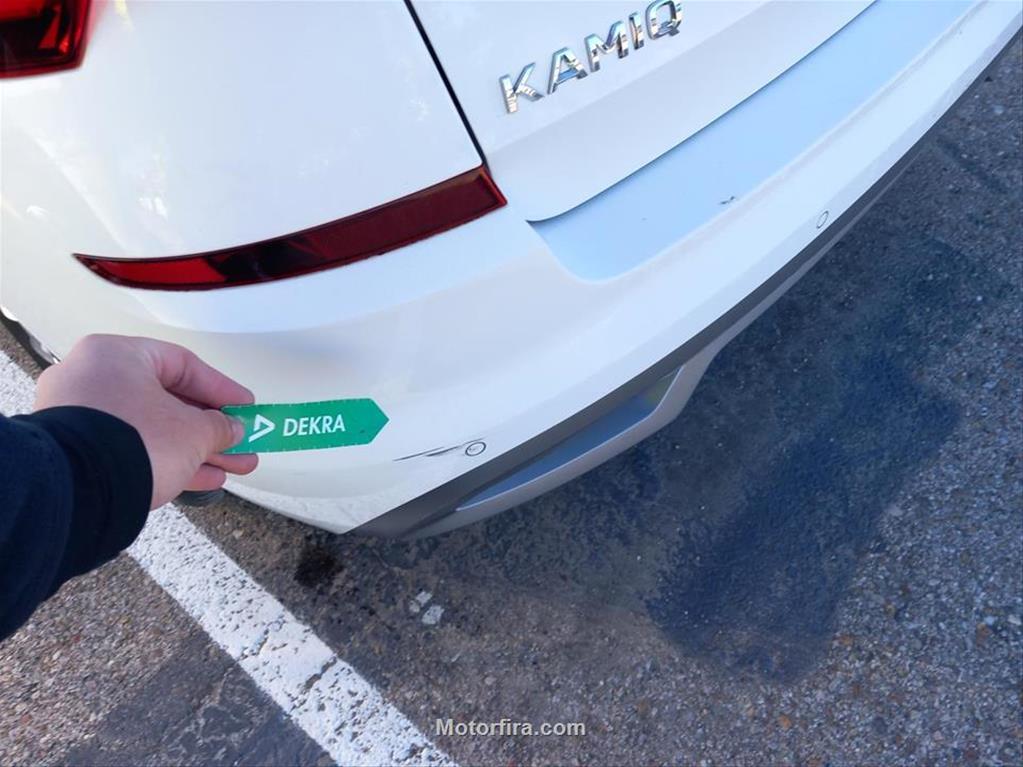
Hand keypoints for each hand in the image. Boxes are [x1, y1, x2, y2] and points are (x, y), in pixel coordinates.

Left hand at [34, 334, 257, 508]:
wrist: (82, 492)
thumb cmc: (129, 443)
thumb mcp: (193, 431)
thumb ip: (219, 426)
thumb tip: (231, 429)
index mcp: (115, 355)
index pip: (182, 365)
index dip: (220, 388)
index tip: (243, 405)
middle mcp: (91, 379)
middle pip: (168, 401)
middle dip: (211, 426)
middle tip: (239, 439)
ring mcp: (80, 417)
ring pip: (153, 428)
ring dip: (195, 448)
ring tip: (230, 465)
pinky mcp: (79, 452)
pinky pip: (132, 448)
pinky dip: (167, 459)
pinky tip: (201, 477)